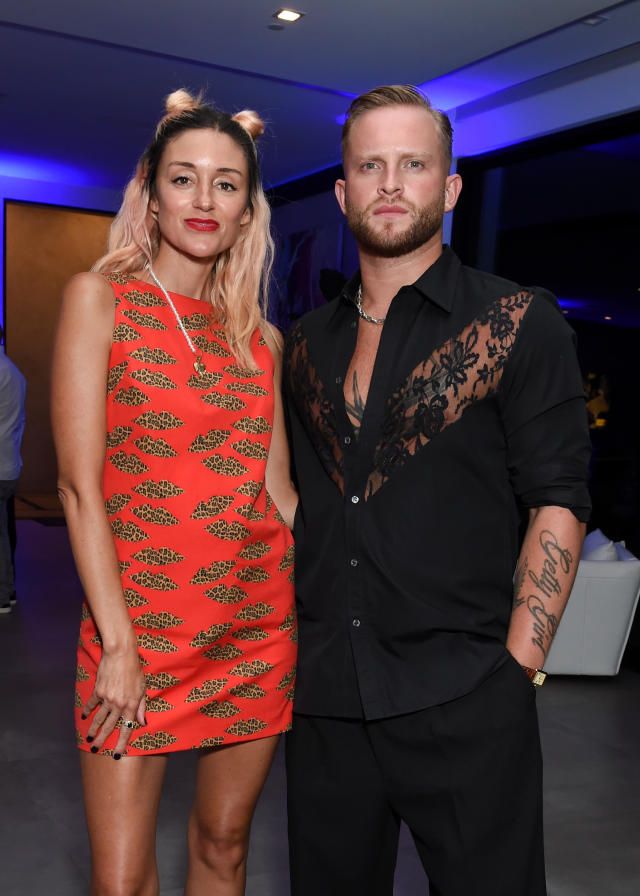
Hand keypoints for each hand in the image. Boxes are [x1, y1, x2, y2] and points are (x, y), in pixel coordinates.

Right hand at [82, 640, 146, 757]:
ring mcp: (107, 698)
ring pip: (99, 718)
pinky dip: (87, 711)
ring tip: (89, 738)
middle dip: (102, 740)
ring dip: (93, 729)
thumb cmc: (135, 669)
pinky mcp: (98, 691)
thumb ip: (141, 706)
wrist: (121, 654)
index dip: (121, 744)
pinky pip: (92, 704)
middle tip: (95, 749)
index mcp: (131, 706)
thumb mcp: (142, 688)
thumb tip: (142, 722)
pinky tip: (84, 717)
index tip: (116, 755)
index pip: (126, 729)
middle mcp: (118, 705)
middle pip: (109, 727)